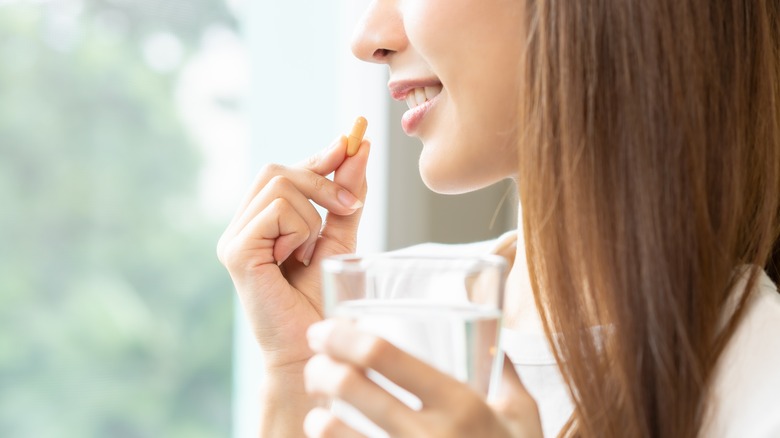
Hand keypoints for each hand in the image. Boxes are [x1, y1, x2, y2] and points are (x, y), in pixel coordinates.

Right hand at [217, 137, 369, 370]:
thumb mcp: (340, 241)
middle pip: (279, 169)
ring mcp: (234, 238)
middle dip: (322, 180)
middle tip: (352, 205)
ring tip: (308, 254)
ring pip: (281, 186)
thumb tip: (357, 149)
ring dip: (312, 217)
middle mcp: (242, 225)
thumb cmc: (321, 302)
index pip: (284, 172)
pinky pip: (277, 211)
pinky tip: (295, 260)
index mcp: (261, 222)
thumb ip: (345, 199)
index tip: (351, 142)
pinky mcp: (236, 251)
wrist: (312, 348)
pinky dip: (299, 231)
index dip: (318, 156)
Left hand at [303, 319, 543, 437]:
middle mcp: (430, 436)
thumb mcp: (523, 415)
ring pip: (334, 432)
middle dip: (321, 368)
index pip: (384, 355)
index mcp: (461, 404)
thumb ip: (506, 373)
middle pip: (350, 386)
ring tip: (318, 410)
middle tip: (316, 365)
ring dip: (317, 416)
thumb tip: (492, 337)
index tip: (324, 329)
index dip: (343, 336)